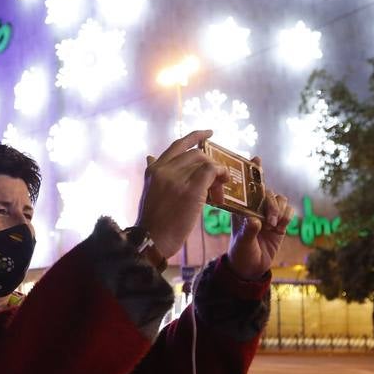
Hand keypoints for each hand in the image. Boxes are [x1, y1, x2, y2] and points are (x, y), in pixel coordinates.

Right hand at [135, 130, 227, 257]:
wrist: (151, 240)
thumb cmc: (152, 222)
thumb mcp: (149, 191)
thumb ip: (155, 174)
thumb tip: (150, 157)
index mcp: (154, 169)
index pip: (178, 144)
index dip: (195, 136)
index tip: (208, 134)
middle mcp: (164, 168)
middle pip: (196, 154)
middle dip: (211, 165)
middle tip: (219, 183)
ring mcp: (177, 177)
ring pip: (206, 162)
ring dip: (218, 175)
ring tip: (220, 193)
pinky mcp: (191, 189)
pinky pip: (212, 171)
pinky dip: (221, 176)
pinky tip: (223, 187)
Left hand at [227, 164, 291, 279]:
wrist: (251, 268)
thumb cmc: (241, 254)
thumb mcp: (242, 244)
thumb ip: (248, 232)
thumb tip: (255, 221)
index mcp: (242, 208)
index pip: (247, 187)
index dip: (253, 172)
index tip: (257, 159)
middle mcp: (255, 208)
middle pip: (267, 191)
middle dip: (271, 202)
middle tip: (270, 219)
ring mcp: (269, 214)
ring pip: (279, 199)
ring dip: (279, 209)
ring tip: (274, 225)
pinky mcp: (280, 222)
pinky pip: (288, 210)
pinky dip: (287, 216)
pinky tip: (280, 227)